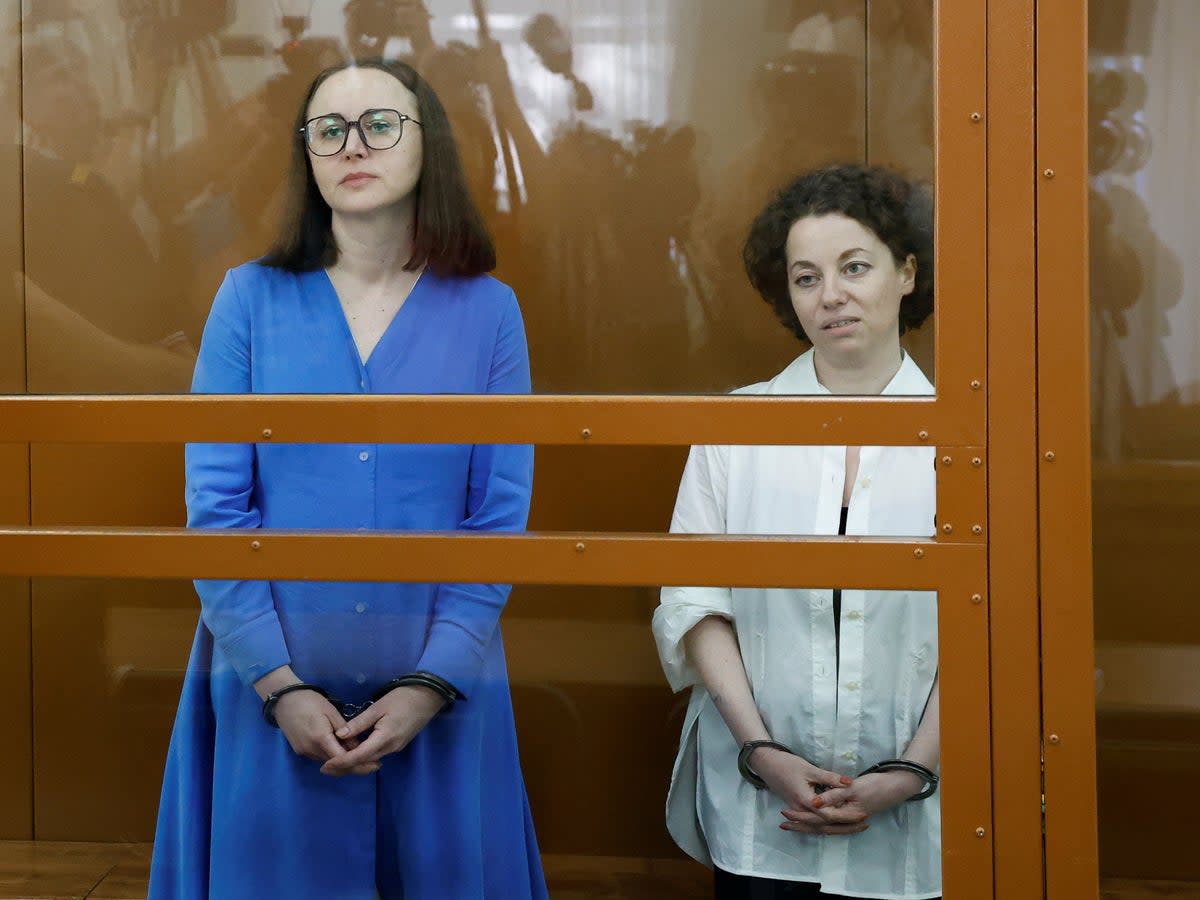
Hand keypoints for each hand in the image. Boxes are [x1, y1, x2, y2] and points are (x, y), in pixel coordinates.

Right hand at [272, 690, 379, 775]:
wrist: (284, 700)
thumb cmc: (310, 701)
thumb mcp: (331, 711)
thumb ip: (345, 730)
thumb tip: (358, 746)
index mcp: (321, 738)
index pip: (343, 759)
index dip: (359, 763)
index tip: (375, 764)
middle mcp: (311, 750)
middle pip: (337, 765)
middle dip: (355, 766)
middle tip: (373, 763)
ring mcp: (304, 752)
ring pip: (329, 762)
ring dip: (344, 762)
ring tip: (362, 756)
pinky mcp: (300, 751)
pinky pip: (320, 757)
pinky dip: (333, 757)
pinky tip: (342, 750)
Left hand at [320, 686, 444, 776]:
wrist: (428, 697)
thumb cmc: (403, 698)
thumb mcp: (378, 707)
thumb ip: (359, 723)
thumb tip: (340, 735)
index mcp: (384, 738)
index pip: (358, 756)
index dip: (341, 762)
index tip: (325, 765)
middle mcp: (390, 748)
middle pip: (364, 763)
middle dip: (344, 766)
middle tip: (325, 767)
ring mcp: (395, 747)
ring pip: (370, 760)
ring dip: (353, 763)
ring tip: (335, 761)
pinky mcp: (398, 744)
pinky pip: (377, 755)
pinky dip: (363, 757)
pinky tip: (354, 752)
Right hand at [749, 748, 865, 835]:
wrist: (766, 764)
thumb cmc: (788, 765)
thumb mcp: (810, 769)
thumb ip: (830, 778)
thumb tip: (850, 783)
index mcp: (806, 801)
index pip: (830, 815)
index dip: (848, 816)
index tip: (863, 815)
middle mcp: (802, 811)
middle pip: (827, 825)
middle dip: (846, 825)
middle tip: (864, 824)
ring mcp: (798, 812)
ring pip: (820, 826)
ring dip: (837, 827)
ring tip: (854, 827)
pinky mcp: (796, 809)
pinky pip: (813, 823)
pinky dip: (825, 825)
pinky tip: (836, 825)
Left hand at [785, 770, 924, 833]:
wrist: (897, 785)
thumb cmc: (876, 785)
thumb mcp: (853, 788)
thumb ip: (833, 796)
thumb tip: (814, 803)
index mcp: (846, 815)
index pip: (818, 819)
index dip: (801, 817)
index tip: (785, 814)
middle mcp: (846, 820)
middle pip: (819, 826)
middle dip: (801, 825)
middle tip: (783, 822)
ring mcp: (849, 818)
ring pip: (824, 826)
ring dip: (808, 826)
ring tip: (791, 825)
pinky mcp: (850, 813)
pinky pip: (831, 822)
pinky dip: (818, 822)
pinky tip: (810, 821)